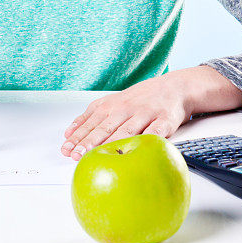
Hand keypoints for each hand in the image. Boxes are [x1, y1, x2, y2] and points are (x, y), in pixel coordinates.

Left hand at [61, 74, 190, 160]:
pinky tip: (137, 149)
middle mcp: (126, 108)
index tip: (66, 149)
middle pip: (105, 127)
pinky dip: (146, 140)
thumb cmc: (141, 98)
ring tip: (99, 156)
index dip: (78, 137)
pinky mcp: (164, 121)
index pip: (91, 122)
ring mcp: (145, 114)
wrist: (174, 87)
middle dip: (89, 141)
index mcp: (111, 105)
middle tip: (76, 154)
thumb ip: (91, 116)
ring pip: (126, 130)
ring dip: (111, 144)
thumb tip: (69, 134)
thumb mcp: (113, 102)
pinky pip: (155, 132)